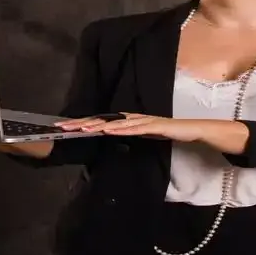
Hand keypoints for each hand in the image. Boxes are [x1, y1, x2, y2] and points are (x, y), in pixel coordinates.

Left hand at [54, 112, 202, 142]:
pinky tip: (108, 131)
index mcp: (128, 120)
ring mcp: (143, 120)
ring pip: (115, 123)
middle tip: (63, 127)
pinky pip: (134, 128)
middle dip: (82, 123)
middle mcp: (132, 117)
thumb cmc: (169, 133)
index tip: (65, 128)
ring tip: (80, 129)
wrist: (192, 130)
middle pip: (103, 120)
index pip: (102, 122)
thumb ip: (130, 134)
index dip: (83, 124)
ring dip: (97, 126)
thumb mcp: (144, 135)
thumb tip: (113, 137)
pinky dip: (120, 129)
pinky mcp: (154, 125)